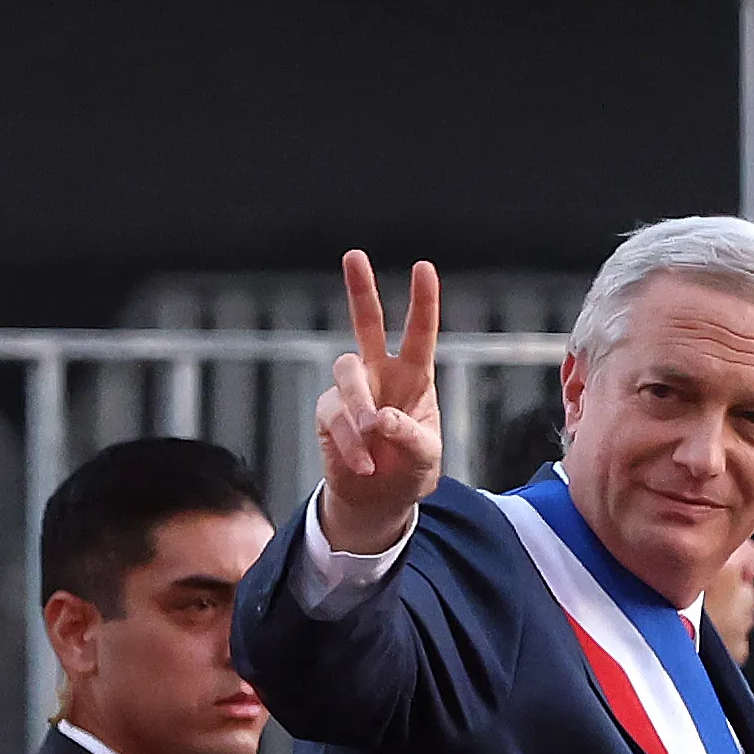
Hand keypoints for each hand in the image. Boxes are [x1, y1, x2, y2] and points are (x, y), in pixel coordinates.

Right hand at [316, 250, 442, 557]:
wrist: (378, 499)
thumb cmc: (410, 470)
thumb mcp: (425, 457)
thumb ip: (409, 435)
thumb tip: (378, 420)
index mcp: (413, 376)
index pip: (418, 333)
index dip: (423, 301)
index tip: (423, 267)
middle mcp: (380, 373)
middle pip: (365, 323)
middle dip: (360, 289)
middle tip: (354, 255)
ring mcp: (351, 391)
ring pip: (346, 372)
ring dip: (359, 403)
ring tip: (371, 434)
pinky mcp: (328, 413)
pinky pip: (334, 417)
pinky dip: (350, 443)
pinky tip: (364, 465)